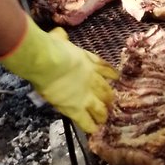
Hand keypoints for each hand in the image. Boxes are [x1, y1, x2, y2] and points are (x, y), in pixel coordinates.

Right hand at [0, 19, 114, 132]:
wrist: (47, 61)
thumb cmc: (52, 47)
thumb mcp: (60, 39)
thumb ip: (61, 38)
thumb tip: (59, 33)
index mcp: (89, 62)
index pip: (106, 69)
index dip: (112, 75)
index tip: (116, 78)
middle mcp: (92, 80)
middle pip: (106, 91)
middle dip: (109, 98)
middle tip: (110, 103)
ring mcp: (86, 96)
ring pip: (101, 109)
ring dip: (103, 114)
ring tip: (103, 119)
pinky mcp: (76, 109)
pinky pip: (87, 122)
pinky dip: (91, 127)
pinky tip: (93, 131)